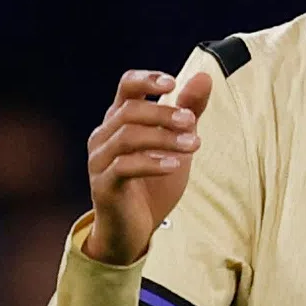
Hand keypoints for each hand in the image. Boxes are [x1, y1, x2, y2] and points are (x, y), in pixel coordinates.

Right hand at [84, 68, 212, 265]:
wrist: (134, 228)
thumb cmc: (154, 182)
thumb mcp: (178, 143)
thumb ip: (189, 111)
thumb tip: (204, 77)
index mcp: (120, 120)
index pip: (126, 86)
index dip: (146, 80)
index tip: (172, 83)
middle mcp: (104, 135)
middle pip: (129, 110)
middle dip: (163, 113)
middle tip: (192, 122)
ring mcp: (100, 160)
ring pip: (127, 136)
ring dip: (163, 137)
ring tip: (194, 145)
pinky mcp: (103, 185)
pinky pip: (123, 166)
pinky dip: (152, 162)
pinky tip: (175, 164)